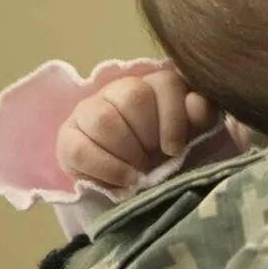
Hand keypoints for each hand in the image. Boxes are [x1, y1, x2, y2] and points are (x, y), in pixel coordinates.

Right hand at [55, 69, 217, 189]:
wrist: (135, 186)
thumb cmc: (169, 157)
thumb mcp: (193, 137)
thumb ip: (200, 117)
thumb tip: (197, 103)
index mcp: (157, 85)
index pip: (166, 82)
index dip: (173, 117)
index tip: (175, 149)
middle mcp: (122, 89)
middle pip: (133, 96)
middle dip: (147, 136)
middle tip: (153, 160)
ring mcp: (91, 109)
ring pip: (103, 118)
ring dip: (125, 152)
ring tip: (137, 172)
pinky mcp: (68, 136)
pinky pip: (79, 148)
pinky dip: (105, 168)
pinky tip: (122, 180)